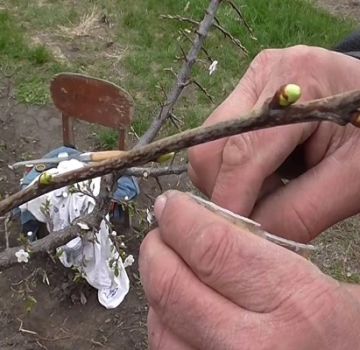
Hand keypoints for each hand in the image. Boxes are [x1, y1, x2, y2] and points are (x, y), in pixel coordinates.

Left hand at [140, 191, 359, 348]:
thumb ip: (255, 248)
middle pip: (173, 286)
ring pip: (160, 323)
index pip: (212, 247)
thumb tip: (197, 222)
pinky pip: (167, 348)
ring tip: (168, 265)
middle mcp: (256, 346)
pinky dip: (164, 320)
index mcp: (294, 302)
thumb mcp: (313, 277)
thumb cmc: (336, 328)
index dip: (180, 218)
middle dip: (155, 249)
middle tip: (161, 233)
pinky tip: (179, 306)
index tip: (170, 206)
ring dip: (156, 285)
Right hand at [189, 45, 359, 242]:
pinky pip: (217, 142)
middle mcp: (264, 74)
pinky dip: (234, 168)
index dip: (231, 199)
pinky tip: (267, 168)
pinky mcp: (244, 92)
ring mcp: (250, 80)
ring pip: (208, 147)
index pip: (243, 150)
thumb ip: (298, 212)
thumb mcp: (352, 179)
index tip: (232, 237)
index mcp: (300, 82)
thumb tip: (249, 238)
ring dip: (229, 180)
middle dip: (226, 189)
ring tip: (272, 184)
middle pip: (210, 147)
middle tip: (265, 205)